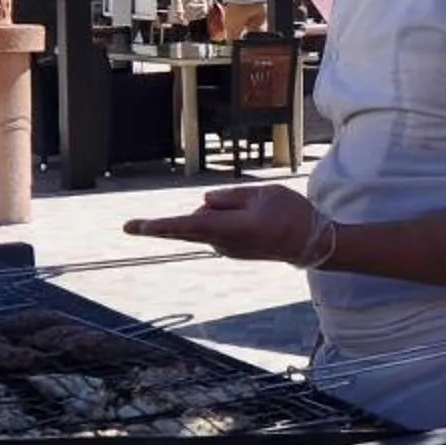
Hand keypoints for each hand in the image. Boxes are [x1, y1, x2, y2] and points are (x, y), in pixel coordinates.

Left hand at [122, 184, 322, 263]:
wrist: (312, 244)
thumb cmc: (290, 215)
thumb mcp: (262, 195)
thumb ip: (228, 198)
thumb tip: (204, 204)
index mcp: (228, 229)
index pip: (185, 224)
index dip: (158, 225)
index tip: (133, 228)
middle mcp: (222, 243)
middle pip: (192, 223)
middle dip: (178, 221)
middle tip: (150, 224)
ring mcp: (227, 249)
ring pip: (208, 221)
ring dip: (220, 213)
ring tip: (259, 211)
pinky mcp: (233, 249)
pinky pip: (219, 228)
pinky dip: (227, 220)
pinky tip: (256, 219)